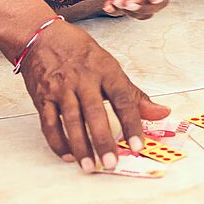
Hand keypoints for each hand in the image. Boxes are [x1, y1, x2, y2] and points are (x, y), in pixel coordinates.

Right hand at [21, 19, 169, 172]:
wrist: (41, 37)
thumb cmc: (80, 52)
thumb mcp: (110, 66)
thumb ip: (134, 95)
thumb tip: (162, 113)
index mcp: (105, 70)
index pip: (123, 99)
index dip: (132, 123)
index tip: (138, 145)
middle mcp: (83, 79)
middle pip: (95, 113)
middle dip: (103, 140)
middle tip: (111, 163)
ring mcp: (61, 88)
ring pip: (71, 121)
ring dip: (81, 146)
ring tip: (90, 166)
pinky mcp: (42, 97)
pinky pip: (49, 124)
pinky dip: (58, 142)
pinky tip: (68, 155)